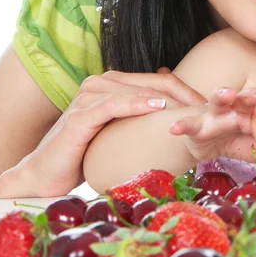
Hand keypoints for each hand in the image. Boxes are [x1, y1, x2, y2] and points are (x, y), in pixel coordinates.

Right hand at [0, 68, 207, 197]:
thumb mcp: (121, 130)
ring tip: (192, 110)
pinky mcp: (80, 114)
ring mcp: (89, 96)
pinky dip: (138, 104)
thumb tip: (172, 102)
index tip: (209, 107)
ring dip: (168, 100)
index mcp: (114, 83)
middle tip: (208, 109)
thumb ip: (142, 114)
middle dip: (184, 96)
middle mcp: (101, 83)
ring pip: (138, 91)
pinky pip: (114, 104)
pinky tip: (159, 108)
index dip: (187, 92)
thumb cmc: (88, 152)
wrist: (46, 175)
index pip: (161, 80)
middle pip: (155, 83)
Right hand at [170, 87, 255, 173]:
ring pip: (218, 100)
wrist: (205, 143)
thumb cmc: (234, 139)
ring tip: (228, 94)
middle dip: (255, 95)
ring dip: (223, 95)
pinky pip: (189, 124)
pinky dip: (183, 125)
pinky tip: (175, 129)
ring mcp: (214, 115)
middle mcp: (234, 109)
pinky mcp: (196, 126)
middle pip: (245, 98)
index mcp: (252, 114)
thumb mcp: (249, 149)